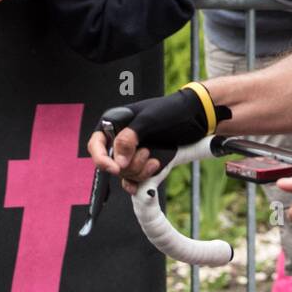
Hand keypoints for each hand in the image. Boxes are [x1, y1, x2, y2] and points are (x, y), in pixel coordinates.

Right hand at [86, 89, 229, 194]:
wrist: (195, 117)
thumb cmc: (171, 111)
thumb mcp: (149, 120)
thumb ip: (129, 138)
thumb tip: (118, 162)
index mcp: (115, 124)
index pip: (96, 145)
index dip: (101, 159)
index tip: (115, 168)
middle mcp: (121, 139)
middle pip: (112, 164)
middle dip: (130, 165)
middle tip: (147, 153)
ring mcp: (132, 152)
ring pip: (125, 173)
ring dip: (140, 171)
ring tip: (155, 159)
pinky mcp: (143, 163)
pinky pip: (134, 179)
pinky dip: (140, 180)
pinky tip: (151, 173)